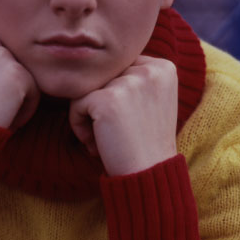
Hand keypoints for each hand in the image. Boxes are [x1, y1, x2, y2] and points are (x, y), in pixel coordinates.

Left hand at [68, 56, 177, 175]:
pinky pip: (76, 103)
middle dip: (101, 104)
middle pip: (104, 76)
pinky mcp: (108, 99)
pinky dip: (78, 125)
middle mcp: (149, 70)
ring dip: (88, 115)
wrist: (150, 176)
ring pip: (88, 88)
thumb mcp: (152, 101)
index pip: (120, 67)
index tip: (128, 121)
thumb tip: (95, 63)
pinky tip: (95, 145)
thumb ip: (133, 78)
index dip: (116, 94)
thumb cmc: (146, 142)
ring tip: (104, 138)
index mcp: (163, 68)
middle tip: (114, 133)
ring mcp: (129, 83)